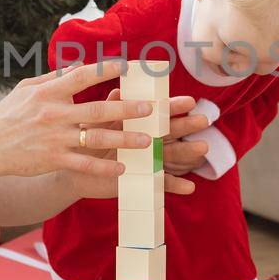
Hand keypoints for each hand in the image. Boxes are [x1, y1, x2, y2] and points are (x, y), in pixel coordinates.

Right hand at [0, 62, 155, 181]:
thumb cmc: (6, 115)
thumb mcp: (25, 89)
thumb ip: (52, 78)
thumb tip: (76, 65)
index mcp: (48, 93)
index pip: (81, 76)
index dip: (105, 69)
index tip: (127, 66)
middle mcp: (54, 114)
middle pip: (97, 110)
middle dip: (126, 109)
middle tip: (150, 108)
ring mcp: (55, 138)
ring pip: (96, 138)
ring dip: (124, 139)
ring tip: (146, 141)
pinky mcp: (53, 159)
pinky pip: (84, 163)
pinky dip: (104, 167)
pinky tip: (122, 167)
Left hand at [67, 89, 200, 199]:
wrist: (74, 170)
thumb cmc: (85, 142)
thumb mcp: (94, 125)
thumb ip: (107, 110)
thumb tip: (117, 92)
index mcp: (135, 123)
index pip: (157, 113)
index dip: (173, 107)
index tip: (190, 101)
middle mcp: (146, 140)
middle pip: (169, 131)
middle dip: (186, 125)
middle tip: (204, 120)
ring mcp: (146, 161)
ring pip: (169, 155)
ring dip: (187, 151)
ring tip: (202, 147)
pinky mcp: (143, 180)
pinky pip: (160, 184)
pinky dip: (173, 186)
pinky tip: (189, 187)